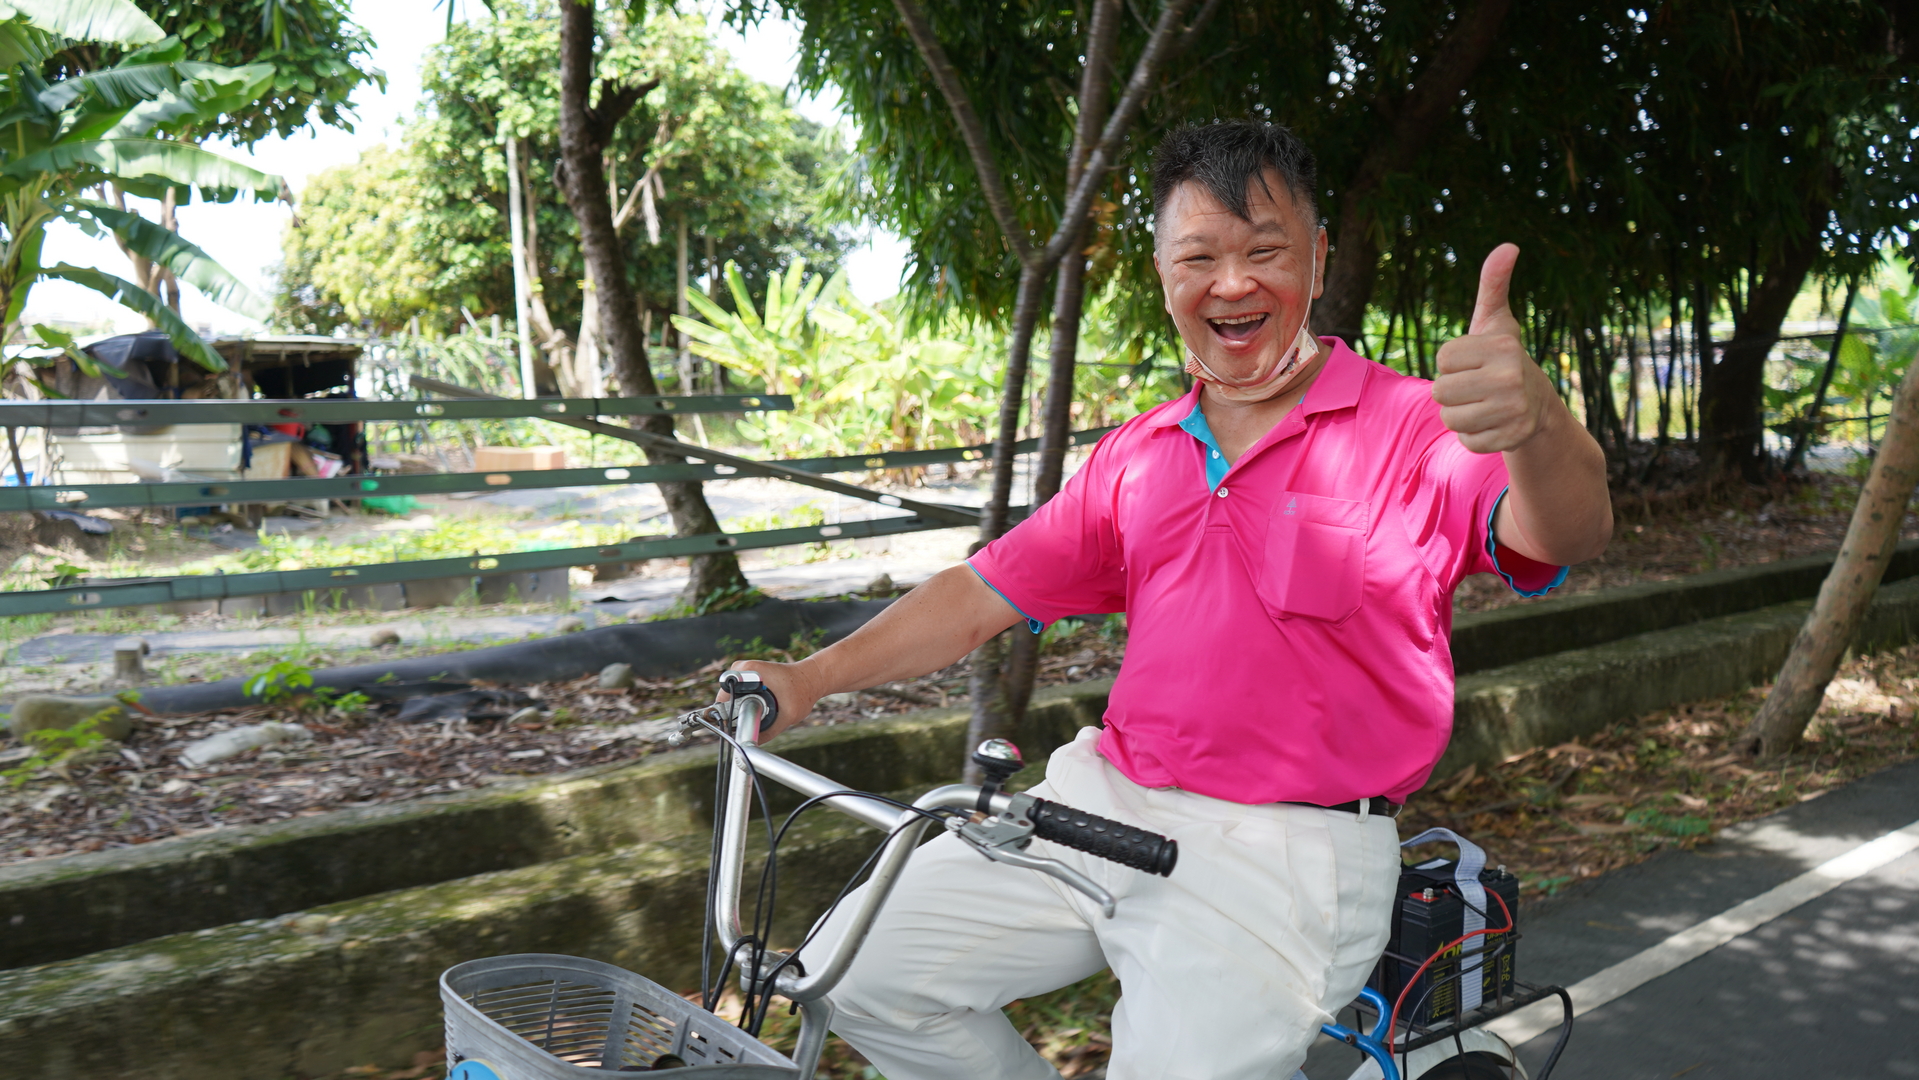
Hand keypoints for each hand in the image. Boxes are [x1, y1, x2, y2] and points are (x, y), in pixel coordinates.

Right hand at [716, 659, 818, 739]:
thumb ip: (768, 732)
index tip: (737, 726)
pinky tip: (760, 707)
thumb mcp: (788, 715)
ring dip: (741, 708)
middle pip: (725, 698)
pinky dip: (745, 703)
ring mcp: (743, 669)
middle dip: (735, 713)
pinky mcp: (747, 674)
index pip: (723, 697)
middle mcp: (741, 667)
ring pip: (730, 696)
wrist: (812, 678)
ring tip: (760, 712)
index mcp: (748, 671)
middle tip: (753, 720)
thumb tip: (750, 746)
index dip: (727, 715)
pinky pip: (737, 693)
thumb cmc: (802, 692)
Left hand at [1432, 244, 1558, 453]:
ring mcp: (1513, 410)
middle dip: (1453, 392)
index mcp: (1503, 347)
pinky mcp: (1511, 438)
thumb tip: (1508, 246)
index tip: (1475, 363)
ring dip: (1460, 415)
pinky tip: (1492, 424)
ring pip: (1450, 419)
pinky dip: (1474, 436)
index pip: (1442, 359)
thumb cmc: (1502, 359)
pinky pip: (1466, 441)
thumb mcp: (1496, 322)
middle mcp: (1511, 377)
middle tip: (1478, 387)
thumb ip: (1494, 284)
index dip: (1452, 363)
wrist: (1537, 405)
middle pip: (1441, 391)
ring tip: (1483, 405)